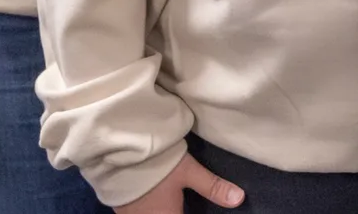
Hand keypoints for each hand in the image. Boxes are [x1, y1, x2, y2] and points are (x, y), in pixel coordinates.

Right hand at [116, 153, 244, 211]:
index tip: (192, 207)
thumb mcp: (189, 172)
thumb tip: (239, 199)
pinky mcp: (121, 209)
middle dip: (177, 211)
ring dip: (166, 211)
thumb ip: (213, 187)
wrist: (117, 151)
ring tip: (173, 202)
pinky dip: (151, 210)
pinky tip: (156, 201)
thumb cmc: (156, 163)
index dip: (191, 213)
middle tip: (183, 203)